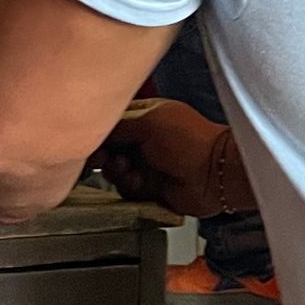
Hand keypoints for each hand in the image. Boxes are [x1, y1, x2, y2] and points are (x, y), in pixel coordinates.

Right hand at [95, 99, 254, 217]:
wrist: (214, 174)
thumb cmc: (189, 141)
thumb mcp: (149, 122)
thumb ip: (118, 125)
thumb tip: (97, 129)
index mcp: (148, 115)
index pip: (114, 120)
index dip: (100, 129)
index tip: (90, 137)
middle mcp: (146, 139)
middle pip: (110, 147)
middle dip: (104, 153)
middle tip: (103, 157)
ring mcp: (148, 164)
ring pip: (115, 170)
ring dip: (117, 171)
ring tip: (127, 169)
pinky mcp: (151, 187)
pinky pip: (127, 189)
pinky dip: (129, 186)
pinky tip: (139, 182)